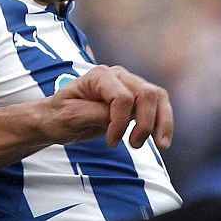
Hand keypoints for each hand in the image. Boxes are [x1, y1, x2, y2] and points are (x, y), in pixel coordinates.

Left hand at [37, 65, 173, 148]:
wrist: (57, 118)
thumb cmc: (59, 116)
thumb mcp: (70, 117)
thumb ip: (96, 114)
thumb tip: (120, 118)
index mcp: (99, 76)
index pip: (123, 97)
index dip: (121, 123)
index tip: (111, 143)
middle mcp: (118, 76)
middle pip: (147, 94)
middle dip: (146, 123)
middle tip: (134, 145)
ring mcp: (129, 85)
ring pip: (158, 97)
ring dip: (162, 122)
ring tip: (160, 145)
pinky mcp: (136, 98)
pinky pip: (159, 106)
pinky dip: (163, 123)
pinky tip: (161, 140)